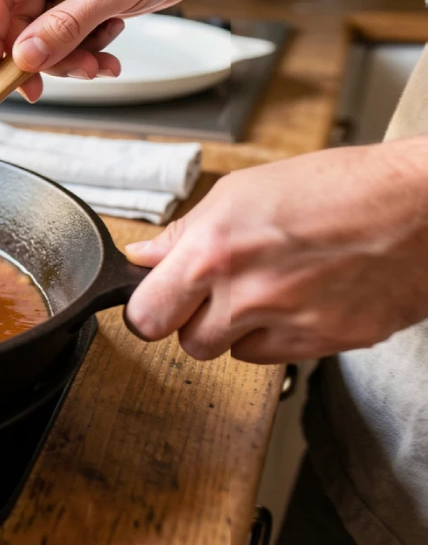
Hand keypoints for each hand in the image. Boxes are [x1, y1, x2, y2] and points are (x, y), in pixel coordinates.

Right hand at [0, 0, 212, 100]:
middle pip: (19, 22)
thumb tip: (25, 57)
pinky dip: (85, 52)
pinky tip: (109, 55)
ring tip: (102, 63)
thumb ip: (67, 25)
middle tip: (74, 75)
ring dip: (71, 58)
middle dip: (45, 56)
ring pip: (43, 36)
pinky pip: (65, 36)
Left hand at [124, 138, 427, 363]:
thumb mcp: (243, 191)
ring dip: (236, 330)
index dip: (148, 309)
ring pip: (231, 353)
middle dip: (192, 322)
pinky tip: (296, 300)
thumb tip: (144, 257)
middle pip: (186, 344)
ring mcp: (288, 325)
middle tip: (211, 293)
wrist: (421, 207)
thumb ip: (185, 233)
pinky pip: (277, 358)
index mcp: (215, 251)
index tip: (154, 300)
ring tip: (265, 288)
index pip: (146, 315)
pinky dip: (277, 336)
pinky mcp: (326, 344)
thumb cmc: (340, 187)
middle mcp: (247, 295)